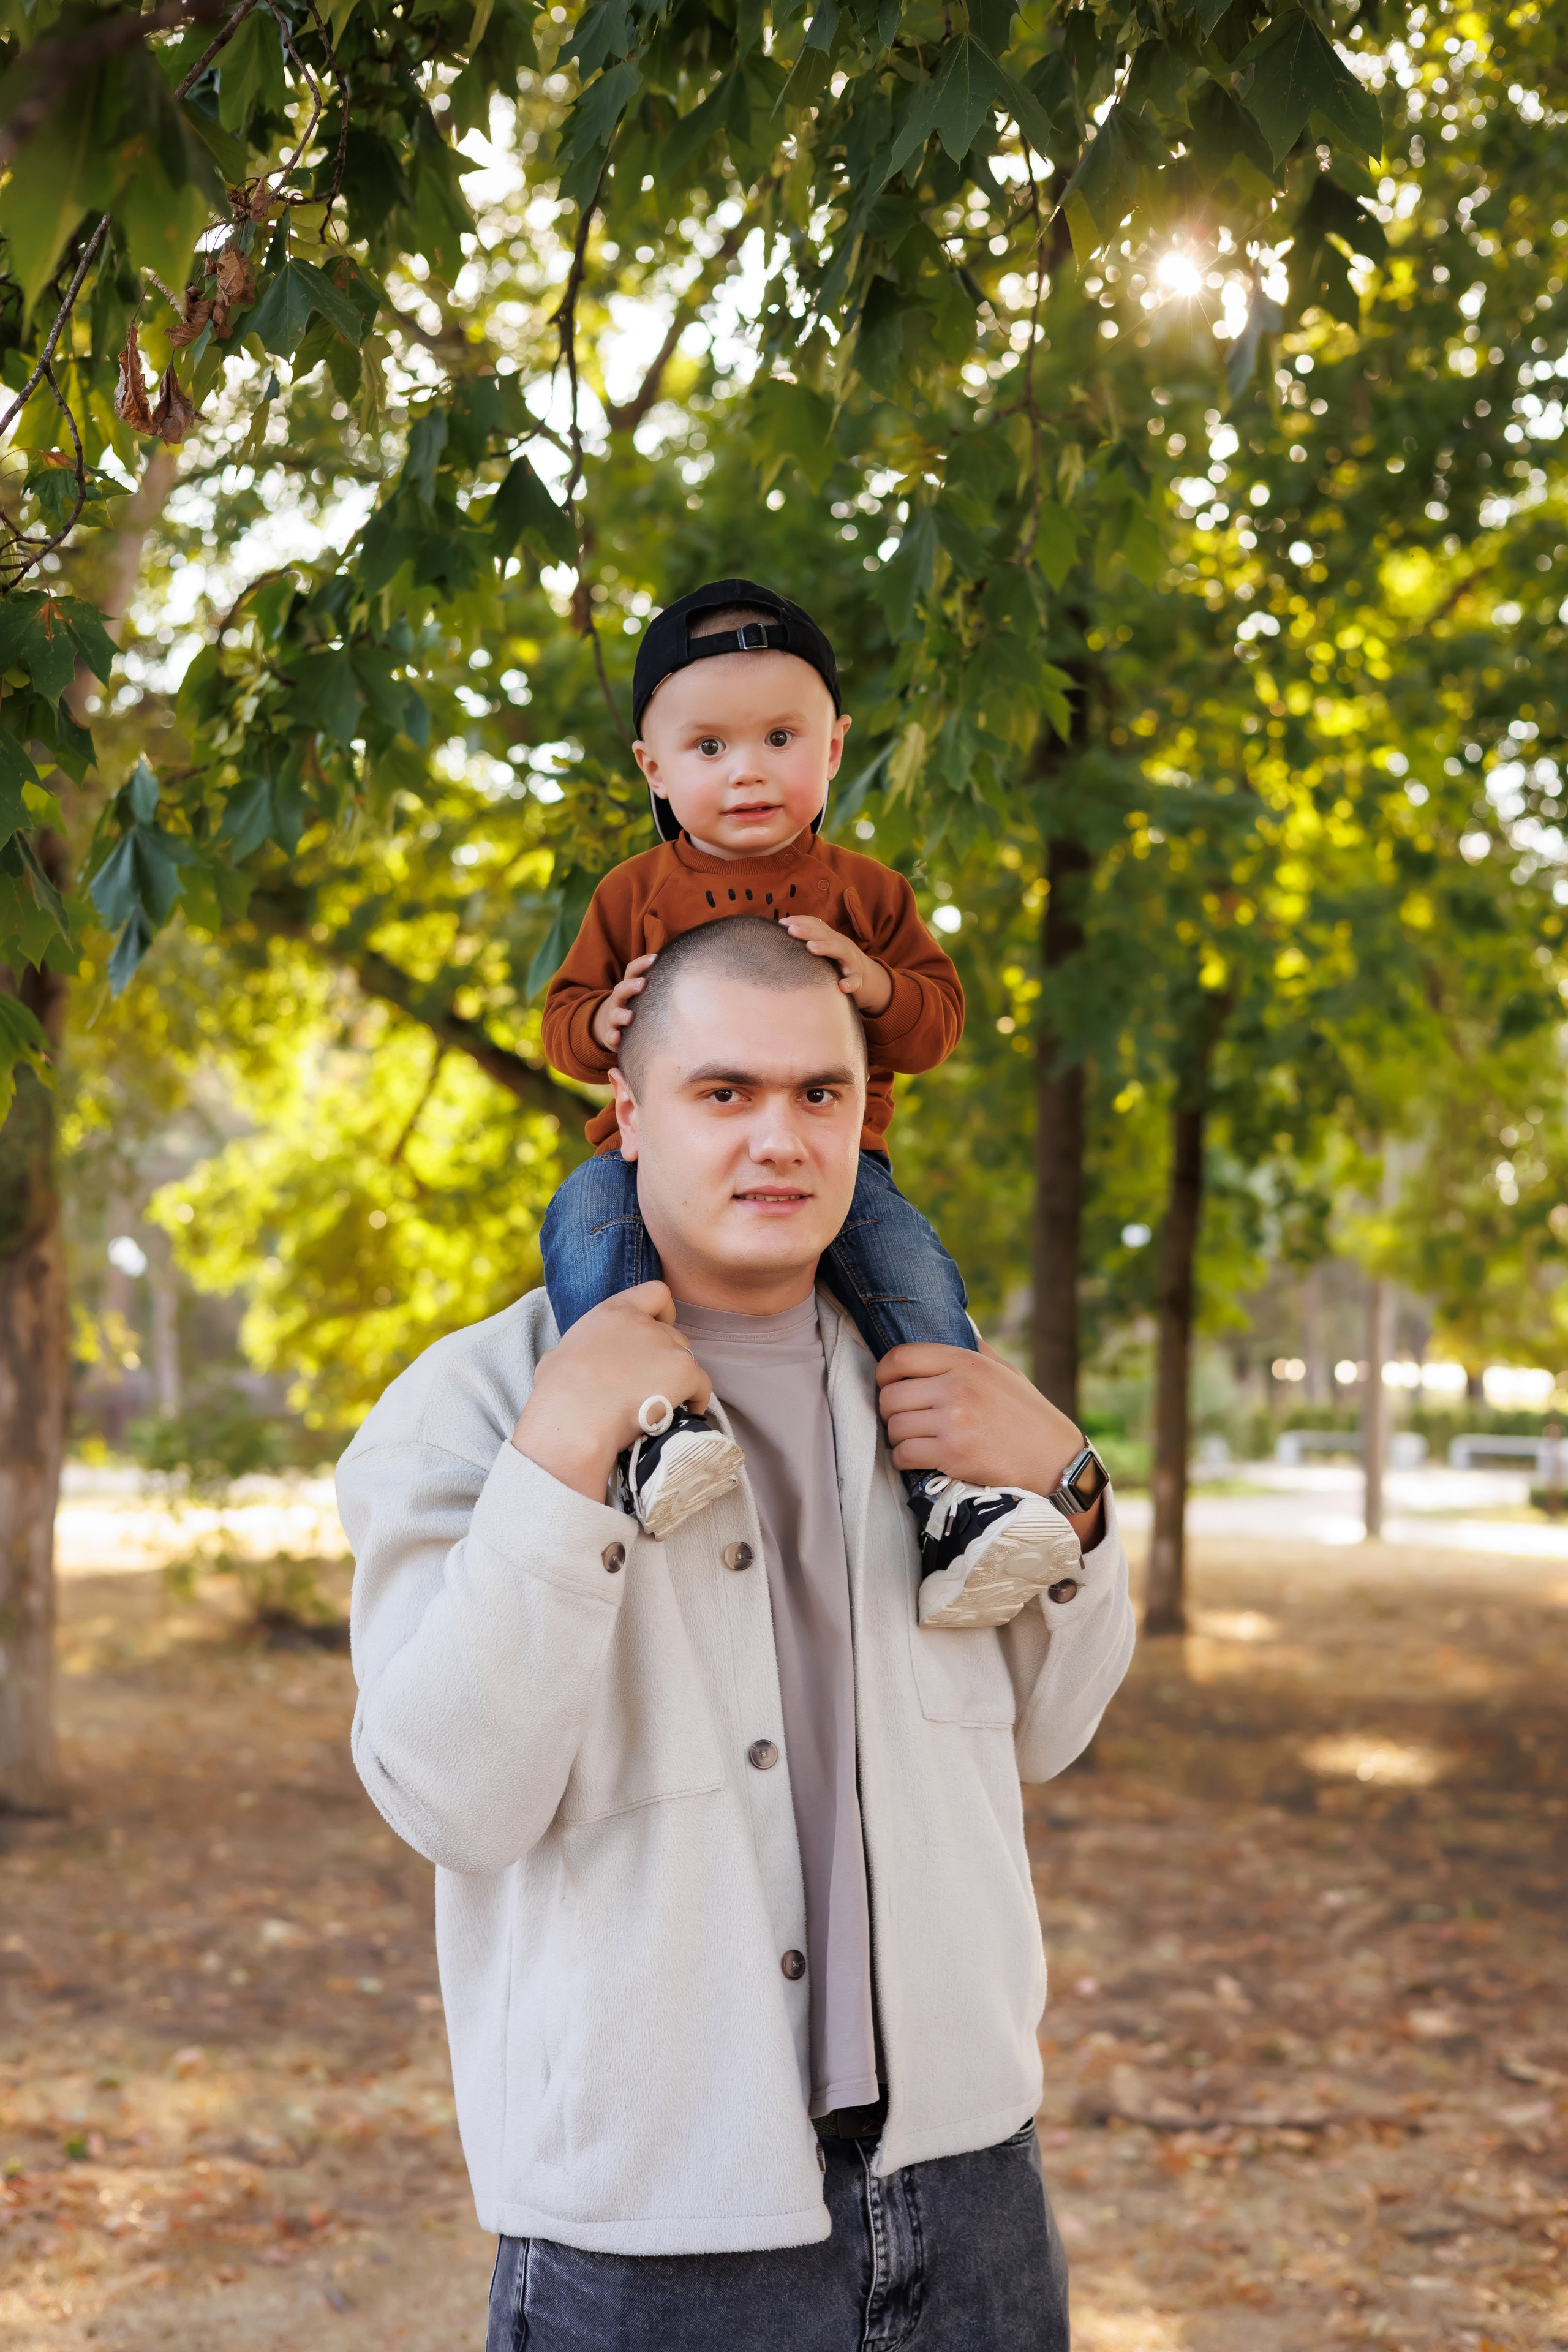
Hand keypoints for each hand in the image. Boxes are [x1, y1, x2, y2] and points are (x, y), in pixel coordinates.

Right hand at [512, 1282, 711, 1502]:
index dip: (663, 1313)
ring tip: (665, 1404)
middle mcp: (643, 1323)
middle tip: (652, 1385)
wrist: (575, 1422)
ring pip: (688, 1360)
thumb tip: (565, 1360)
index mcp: (612, 1313)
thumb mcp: (555, 1358)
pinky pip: (702, 1386)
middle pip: (672, 1334)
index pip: (656, 1293)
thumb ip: (573, 1350)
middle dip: (666, 1358)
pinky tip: (682, 1416)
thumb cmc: (558, 1397)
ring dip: (680, 1380)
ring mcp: (667, 1345)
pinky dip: (696, 1400)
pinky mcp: (684, 1371)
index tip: (659, 1334)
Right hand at [590, 952, 658, 1054]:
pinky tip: (617, 1036)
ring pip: (614, 1014)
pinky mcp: (612, 1034)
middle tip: (642, 984)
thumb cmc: (638, 1007)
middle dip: (630, 986)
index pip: (631, 972)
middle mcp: (619, 1001)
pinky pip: (609, 1036)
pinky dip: (612, 1036)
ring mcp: (613, 1018)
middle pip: (620, 990)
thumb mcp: (645, 994)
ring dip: (620, 1014)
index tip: (654, 958)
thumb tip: (685, 968)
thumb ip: (658, 983)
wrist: (617, 1027)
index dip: (641, 964)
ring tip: (629, 1016)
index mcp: (628, 988)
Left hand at [781, 916, 892, 1016]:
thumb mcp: (826, 948)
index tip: (781, 923)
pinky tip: (843, 986)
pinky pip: (856, 980)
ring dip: (826, 947)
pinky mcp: (858, 978)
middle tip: (791, 930)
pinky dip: (851, 982)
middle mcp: (841, 945)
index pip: (815, 925)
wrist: (870, 978)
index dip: (800, 921)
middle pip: (824, 934)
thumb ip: (810, 940)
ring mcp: (851, 961)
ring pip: (841, 951)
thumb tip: (783, 932)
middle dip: (807, 931)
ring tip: (811, 948)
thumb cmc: (838, 962)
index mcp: (830, 938)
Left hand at [876, 1342, 1103, 1545]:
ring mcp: (953, 1421)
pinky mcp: (952, 1453)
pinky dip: (904, 1460)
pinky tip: (918, 1459)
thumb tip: (958, 1330)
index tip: (888, 1386)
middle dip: (889, 1411)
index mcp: (966, 1362)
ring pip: (894, 1427)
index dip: (884, 1373)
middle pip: (890, 1396)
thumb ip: (976, 1351)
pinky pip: (903, 1454)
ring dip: (898, 1438)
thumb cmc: (1028, 1414)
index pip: (900, 1357)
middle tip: (903, 1420)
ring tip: (914, 1440)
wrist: (1054, 1459)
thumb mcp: (1005, 1371)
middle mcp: (956, 1387)